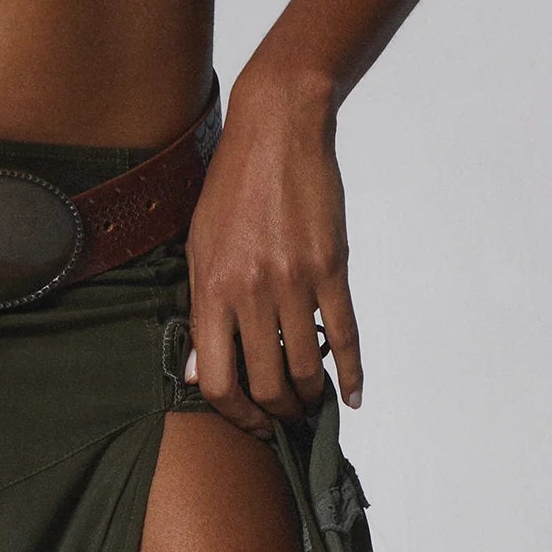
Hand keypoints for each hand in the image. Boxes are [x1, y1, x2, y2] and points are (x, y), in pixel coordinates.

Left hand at [183, 62, 363, 438]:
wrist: (278, 128)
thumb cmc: (233, 187)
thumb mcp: (200, 246)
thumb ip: (202, 312)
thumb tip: (201, 375)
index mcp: (212, 289)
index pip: (218, 382)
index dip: (234, 416)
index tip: (248, 423)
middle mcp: (252, 292)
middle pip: (266, 385)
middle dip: (277, 414)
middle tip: (284, 418)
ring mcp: (295, 282)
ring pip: (305, 369)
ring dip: (309, 398)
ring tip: (310, 402)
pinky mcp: (332, 268)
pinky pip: (343, 336)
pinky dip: (350, 373)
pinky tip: (352, 396)